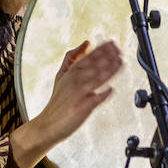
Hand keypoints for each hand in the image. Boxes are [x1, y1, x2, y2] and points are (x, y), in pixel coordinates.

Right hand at [8, 39, 121, 167]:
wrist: (47, 124)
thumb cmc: (57, 101)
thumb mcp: (61, 75)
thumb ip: (72, 58)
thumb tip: (86, 43)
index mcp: (70, 73)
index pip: (87, 57)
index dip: (101, 50)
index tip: (112, 43)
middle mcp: (74, 82)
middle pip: (92, 66)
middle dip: (107, 56)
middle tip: (119, 50)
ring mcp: (77, 95)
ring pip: (94, 80)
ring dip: (108, 71)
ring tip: (119, 63)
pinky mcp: (81, 109)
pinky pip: (93, 101)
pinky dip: (101, 95)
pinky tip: (110, 90)